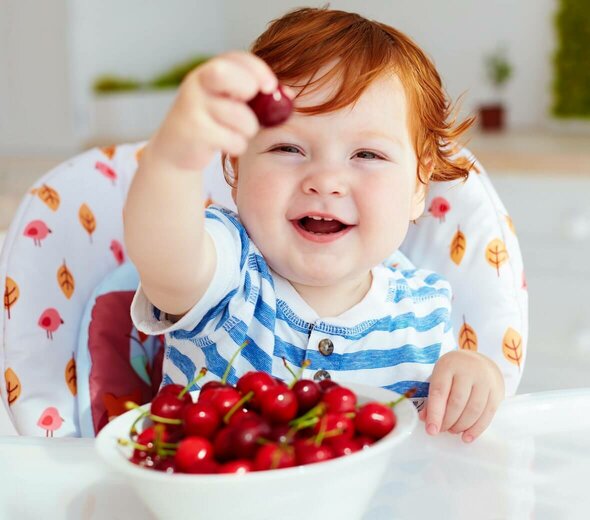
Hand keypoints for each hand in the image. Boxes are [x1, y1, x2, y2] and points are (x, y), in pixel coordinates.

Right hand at [149, 51, 278, 171]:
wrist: (176, 149)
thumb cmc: (213, 123)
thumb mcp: (231, 104)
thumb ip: (256, 97)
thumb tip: (289, 95)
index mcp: (210, 71)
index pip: (236, 59)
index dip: (258, 70)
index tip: (271, 86)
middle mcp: (198, 83)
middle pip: (225, 74)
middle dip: (246, 87)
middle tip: (251, 106)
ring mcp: (193, 106)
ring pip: (240, 117)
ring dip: (248, 129)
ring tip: (237, 132)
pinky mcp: (194, 132)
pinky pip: (232, 140)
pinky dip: (237, 145)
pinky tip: (225, 145)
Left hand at [419, 350, 504, 442]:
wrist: (479, 362)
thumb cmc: (454, 372)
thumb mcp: (440, 377)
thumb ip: (433, 397)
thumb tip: (426, 420)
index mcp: (448, 365)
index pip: (440, 392)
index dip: (434, 413)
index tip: (431, 430)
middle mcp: (468, 371)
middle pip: (457, 402)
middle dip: (448, 421)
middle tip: (442, 430)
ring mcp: (485, 381)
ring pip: (473, 410)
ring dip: (461, 426)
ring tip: (452, 431)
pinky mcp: (497, 392)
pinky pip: (487, 415)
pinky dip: (476, 429)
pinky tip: (467, 437)